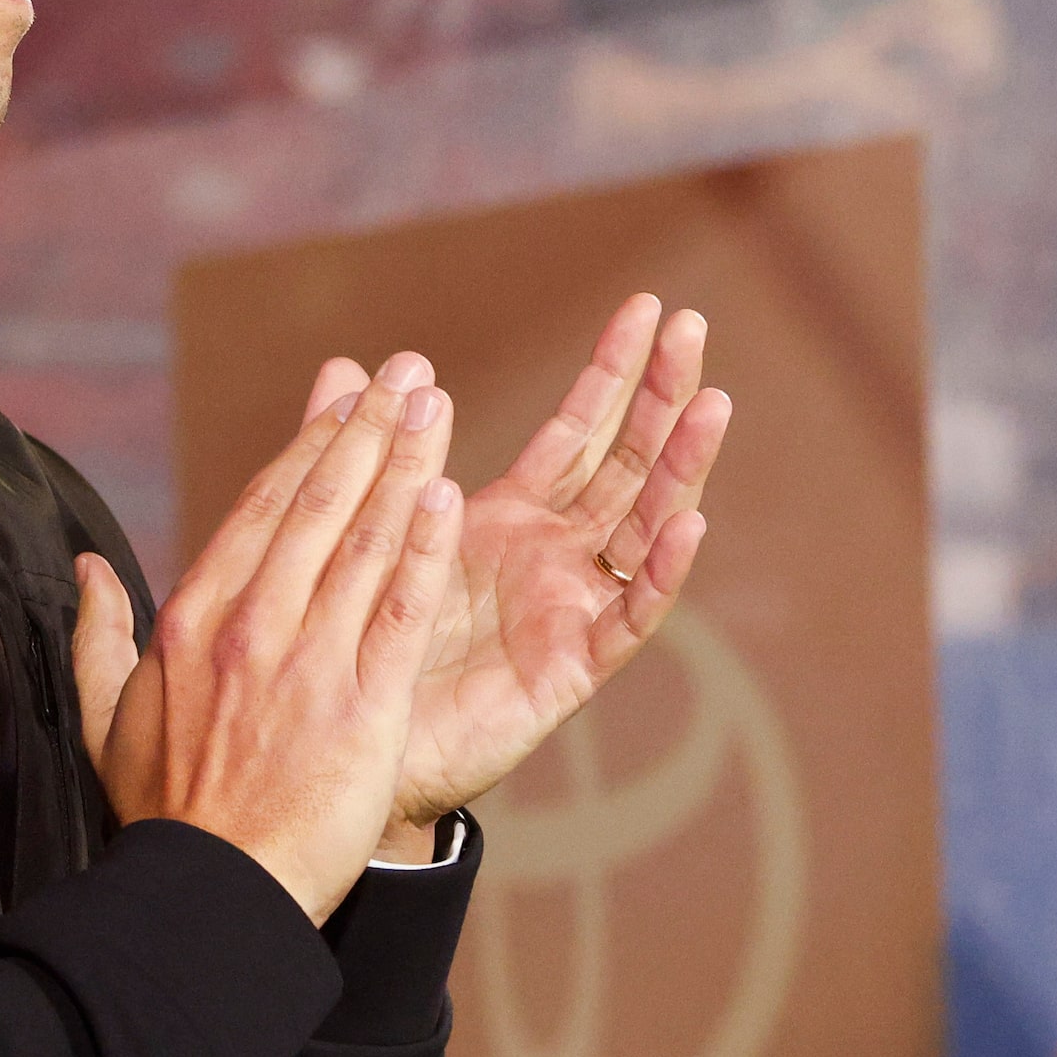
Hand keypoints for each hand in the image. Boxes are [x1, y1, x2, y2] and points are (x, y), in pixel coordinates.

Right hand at [70, 354, 463, 924]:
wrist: (210, 894)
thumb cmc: (162, 814)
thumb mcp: (104, 718)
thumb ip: (97, 635)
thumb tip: (86, 569)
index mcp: (192, 618)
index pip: (260, 510)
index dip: (309, 447)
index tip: (345, 401)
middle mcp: (249, 626)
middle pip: (316, 506)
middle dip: (366, 430)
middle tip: (406, 373)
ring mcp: (305, 663)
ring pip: (361, 543)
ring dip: (403, 465)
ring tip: (434, 407)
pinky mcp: (359, 708)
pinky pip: (395, 613)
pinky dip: (421, 552)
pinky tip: (445, 500)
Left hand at [296, 296, 731, 836]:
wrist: (359, 749)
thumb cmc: (369, 642)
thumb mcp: (371, 531)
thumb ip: (367, 454)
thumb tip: (345, 366)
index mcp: (511, 518)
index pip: (579, 430)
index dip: (613, 372)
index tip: (647, 307)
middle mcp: (555, 555)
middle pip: (626, 461)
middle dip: (659, 395)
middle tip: (693, 325)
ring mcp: (572, 607)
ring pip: (643, 523)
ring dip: (679, 464)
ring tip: (711, 401)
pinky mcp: (572, 665)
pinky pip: (628, 613)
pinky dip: (661, 570)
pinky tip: (688, 523)